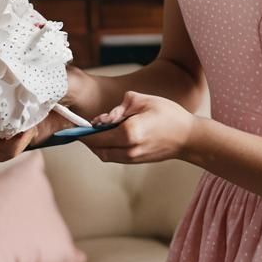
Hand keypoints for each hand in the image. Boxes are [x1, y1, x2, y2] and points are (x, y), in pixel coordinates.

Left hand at [82, 90, 198, 164]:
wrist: (188, 137)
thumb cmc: (168, 114)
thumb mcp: (143, 100)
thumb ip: (119, 107)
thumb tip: (103, 118)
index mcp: (128, 132)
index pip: (96, 135)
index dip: (82, 132)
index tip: (73, 127)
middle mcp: (128, 149)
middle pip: (97, 148)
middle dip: (87, 139)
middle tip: (81, 129)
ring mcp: (132, 158)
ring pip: (104, 155)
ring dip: (96, 145)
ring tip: (96, 132)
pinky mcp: (136, 161)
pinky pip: (114, 157)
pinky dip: (107, 148)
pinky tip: (109, 137)